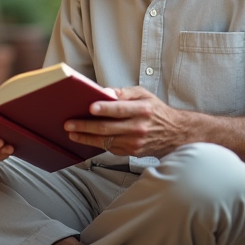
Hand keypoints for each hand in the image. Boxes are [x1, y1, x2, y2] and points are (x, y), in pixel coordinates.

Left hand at [63, 86, 187, 157]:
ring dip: (86, 137)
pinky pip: (111, 148)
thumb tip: (104, 92)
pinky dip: (97, 143)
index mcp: (143, 110)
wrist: (175, 133)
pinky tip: (86, 138)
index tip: (89, 108)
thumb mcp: (144, 95)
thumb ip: (124, 93)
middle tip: (69, 124)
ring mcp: (135, 142)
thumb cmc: (156, 111)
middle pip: (108, 127)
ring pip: (106, 141)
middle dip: (85, 126)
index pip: (120, 109)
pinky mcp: (132, 152)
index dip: (104, 108)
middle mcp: (139, 127)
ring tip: (72, 132)